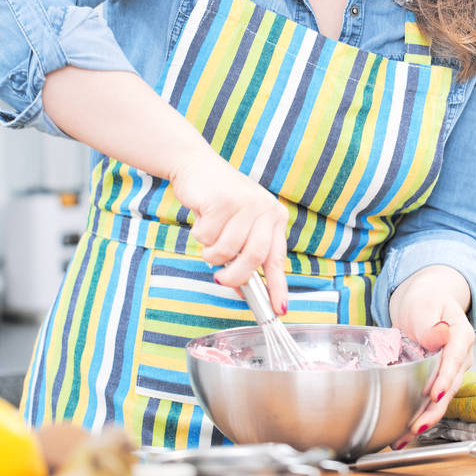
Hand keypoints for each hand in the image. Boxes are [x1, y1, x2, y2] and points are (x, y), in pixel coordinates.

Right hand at [171, 149, 288, 315]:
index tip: (279, 309)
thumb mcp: (239, 225)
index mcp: (274, 217)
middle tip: (221, 280)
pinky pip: (207, 237)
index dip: (278, 287)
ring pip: (227, 250)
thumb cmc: (218, 201)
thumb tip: (244, 290)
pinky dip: (200, 234)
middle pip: (254, 258)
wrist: (196, 167)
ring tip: (208, 238)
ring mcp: (245, 203)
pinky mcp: (223, 201)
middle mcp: (265, 209)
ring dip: (211, 252)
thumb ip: (244, 252)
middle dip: (235, 276)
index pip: (278, 258)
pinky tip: (202, 218)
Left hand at [388, 266, 474, 447]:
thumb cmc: (426, 299)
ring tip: (402, 438)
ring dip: (422, 421)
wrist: (425, 302)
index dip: (445, 379)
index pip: (454, 360)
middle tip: (415, 427)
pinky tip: (401, 433)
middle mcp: (460, 358)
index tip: (434, 394)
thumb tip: (439, 335)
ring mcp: (450, 372)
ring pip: (439, 401)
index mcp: (461, 336)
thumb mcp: (426, 302)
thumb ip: (431, 321)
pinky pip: (429, 402)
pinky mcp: (437, 381)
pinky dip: (416, 418)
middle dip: (432, 411)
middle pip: (449, 388)